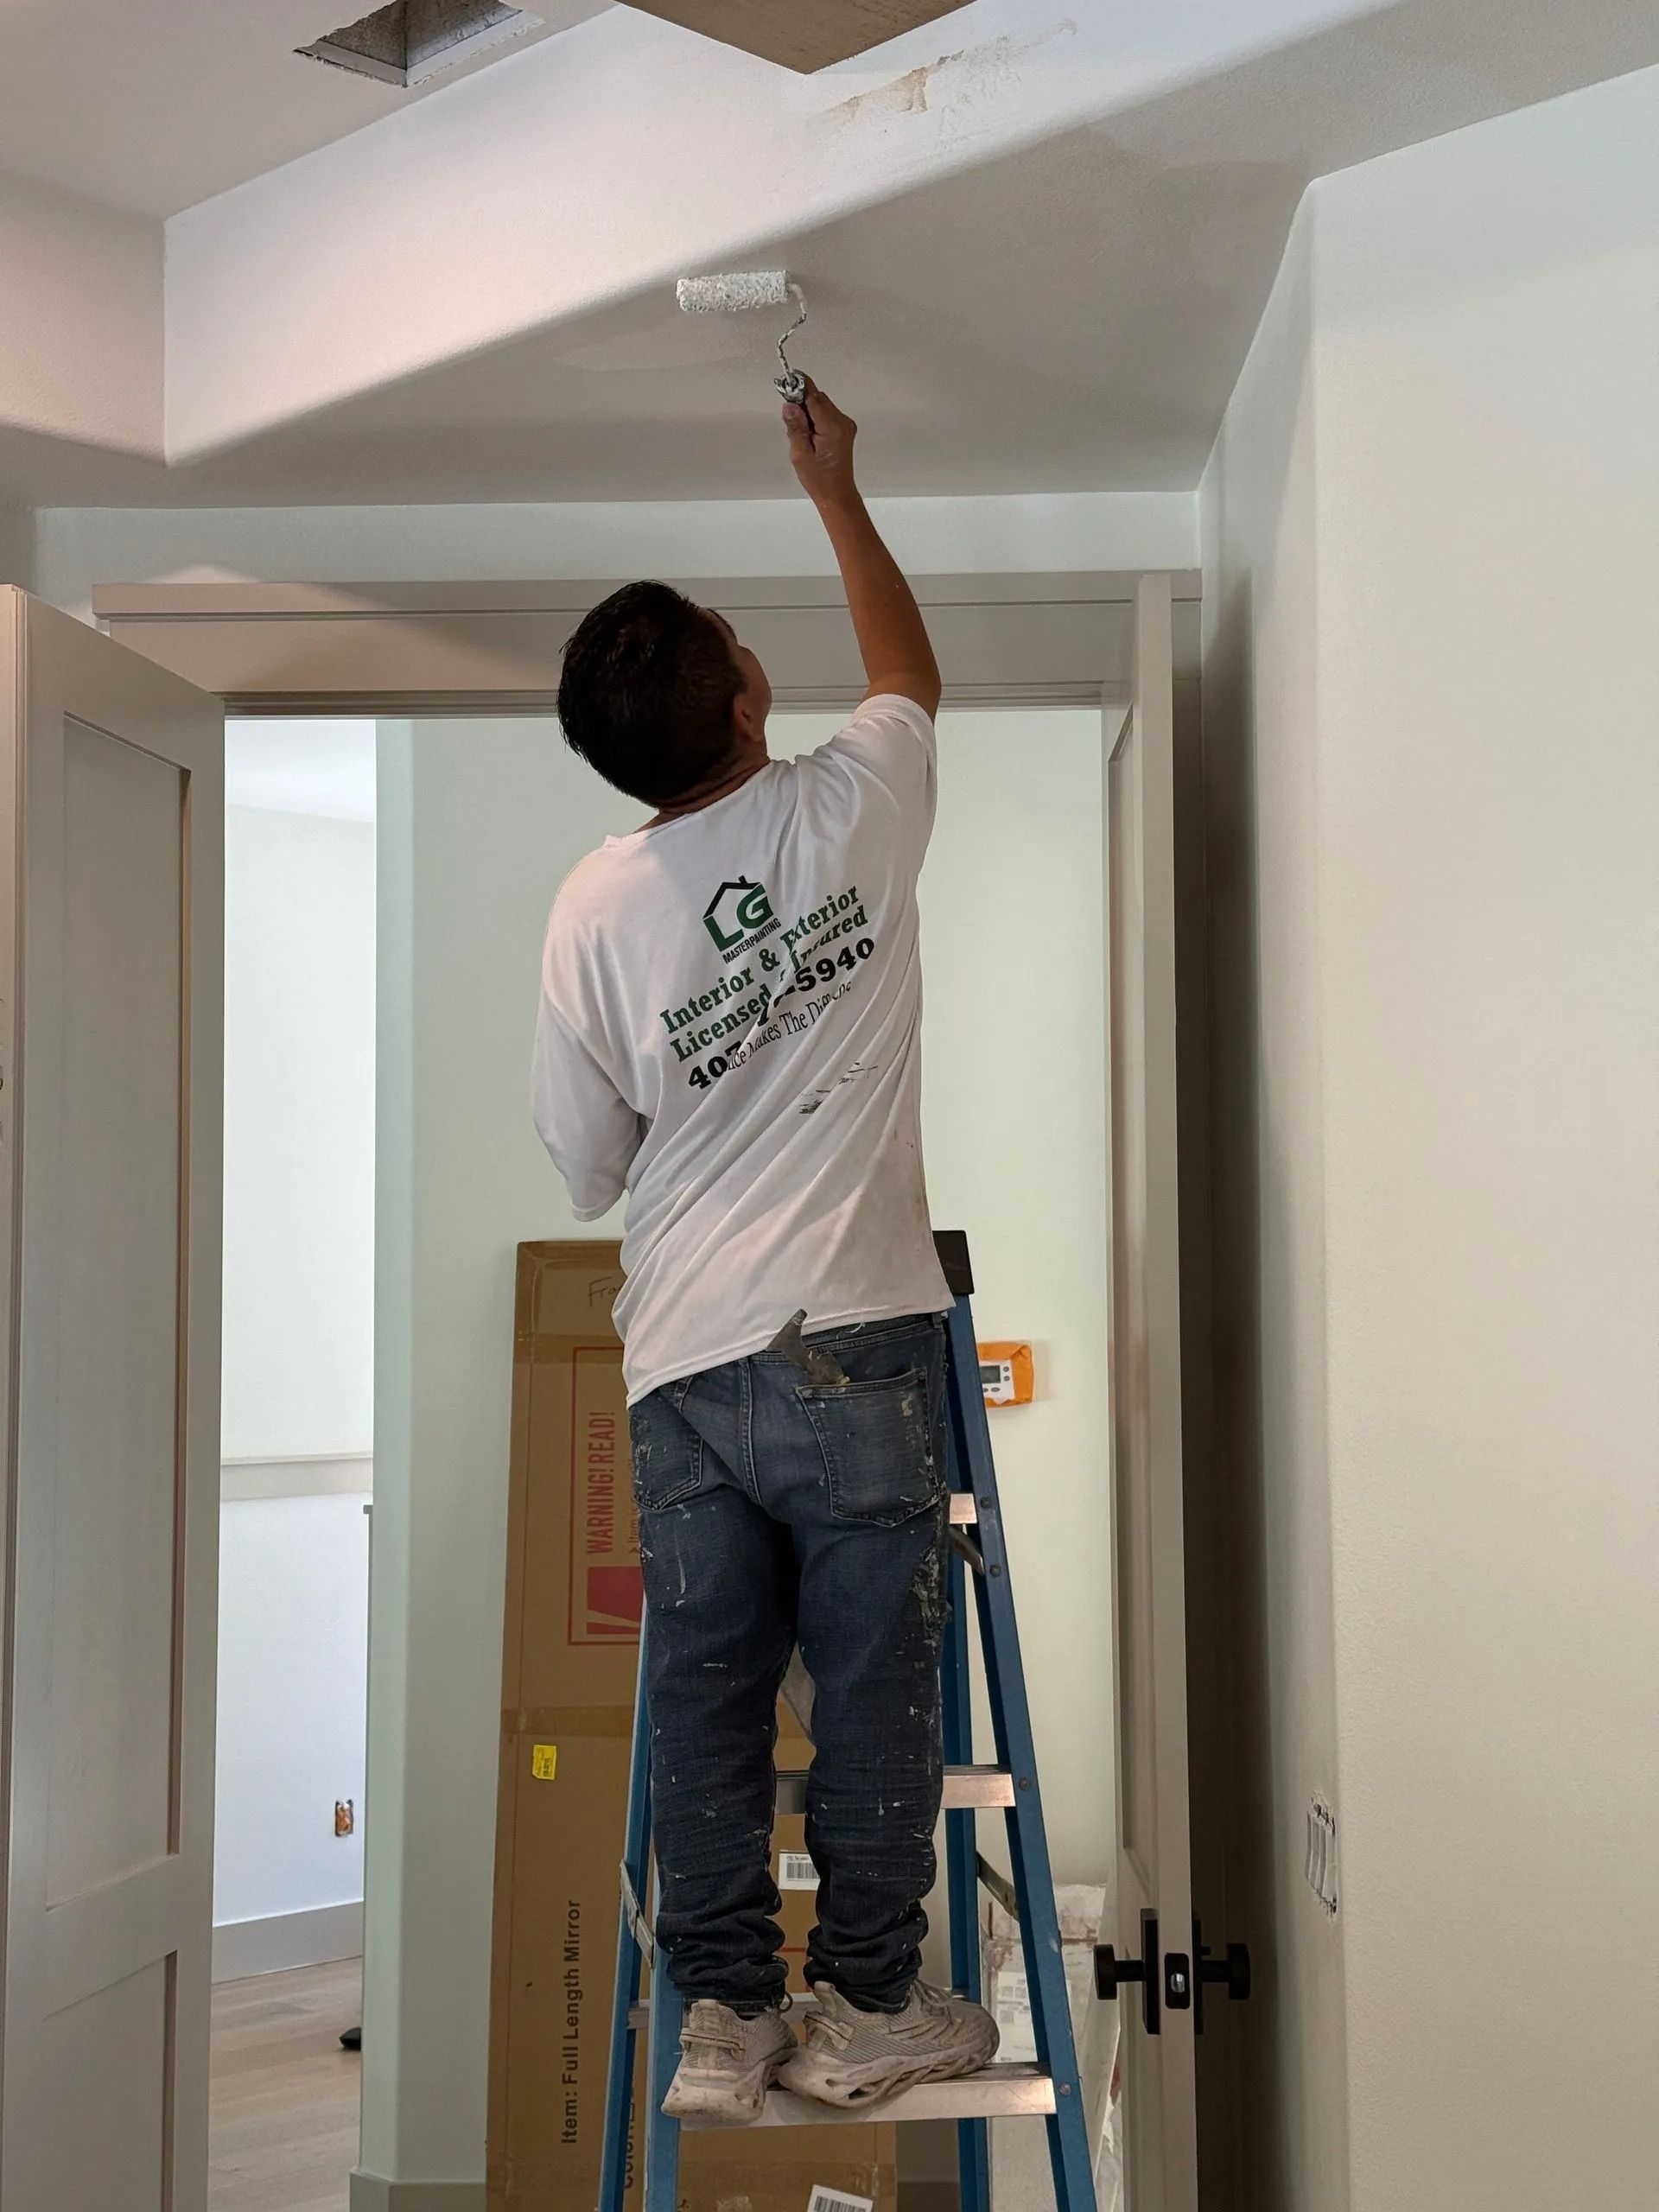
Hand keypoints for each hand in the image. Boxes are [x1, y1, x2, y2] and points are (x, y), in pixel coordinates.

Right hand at [783, 380, 858, 507]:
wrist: (836, 493)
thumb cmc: (820, 480)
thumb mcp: (800, 454)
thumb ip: (795, 427)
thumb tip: (790, 405)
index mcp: (833, 428)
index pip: (814, 397)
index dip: (798, 389)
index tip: (786, 384)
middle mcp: (842, 423)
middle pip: (818, 398)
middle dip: (802, 403)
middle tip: (791, 421)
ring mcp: (846, 425)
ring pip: (822, 404)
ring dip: (808, 412)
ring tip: (802, 434)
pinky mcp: (844, 428)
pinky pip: (826, 413)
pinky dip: (815, 418)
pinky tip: (810, 435)